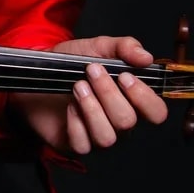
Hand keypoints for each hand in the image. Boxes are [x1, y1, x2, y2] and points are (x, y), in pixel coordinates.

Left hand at [8, 35, 168, 154]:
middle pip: (128, 121)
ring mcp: (99, 137)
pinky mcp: (76, 145)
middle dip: (108, 93)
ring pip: (107, 137)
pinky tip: (69, 106)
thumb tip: (146, 57)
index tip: (125, 76)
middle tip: (92, 71)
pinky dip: (75, 122)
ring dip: (91, 107)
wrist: (37, 72)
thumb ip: (124, 47)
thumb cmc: (71, 63)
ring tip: (78, 86)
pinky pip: (83, 144)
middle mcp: (119, 124)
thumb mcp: (98, 47)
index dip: (144, 97)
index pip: (156, 113)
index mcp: (132, 102)